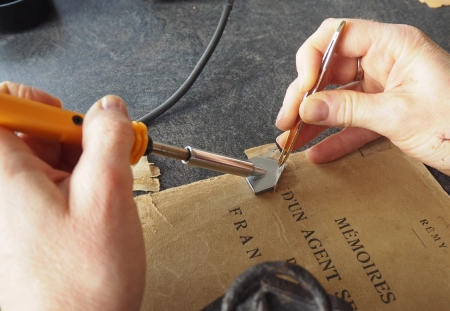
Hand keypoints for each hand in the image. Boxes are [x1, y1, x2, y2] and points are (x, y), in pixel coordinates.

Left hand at [0, 82, 144, 309]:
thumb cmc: (79, 285)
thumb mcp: (108, 196)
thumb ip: (109, 140)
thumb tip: (110, 109)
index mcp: (1, 174)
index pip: (0, 106)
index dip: (34, 102)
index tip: (65, 118)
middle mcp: (0, 188)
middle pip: (29, 130)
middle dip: (73, 137)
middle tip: (105, 161)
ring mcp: (12, 208)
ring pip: (45, 158)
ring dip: (83, 164)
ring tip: (106, 192)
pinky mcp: (26, 224)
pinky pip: (50, 185)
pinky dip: (79, 185)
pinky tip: (97, 206)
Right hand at [276, 19, 449, 174]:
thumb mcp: (398, 115)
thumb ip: (348, 109)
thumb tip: (307, 107)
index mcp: (393, 45)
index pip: (338, 36)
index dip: (312, 59)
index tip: (301, 89)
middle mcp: (385, 61)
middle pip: (330, 70)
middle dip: (305, 96)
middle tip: (287, 120)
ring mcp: (383, 87)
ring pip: (337, 97)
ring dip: (313, 120)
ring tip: (291, 138)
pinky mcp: (385, 111)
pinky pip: (351, 121)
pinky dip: (334, 136)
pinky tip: (316, 151)